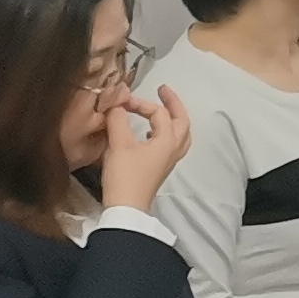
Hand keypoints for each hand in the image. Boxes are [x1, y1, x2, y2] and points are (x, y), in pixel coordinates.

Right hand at [92, 83, 193, 212]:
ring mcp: (169, 160)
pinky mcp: (161, 168)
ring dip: (173, 119)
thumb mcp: (119, 144)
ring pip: (180, 133)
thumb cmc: (125, 175)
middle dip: (174, 103)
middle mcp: (174, 148)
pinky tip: (149, 134)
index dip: (140, 103)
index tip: (121, 102)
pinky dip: (165, 133)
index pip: (160, 113)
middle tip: (163, 90)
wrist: (126, 207)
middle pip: (182, 120)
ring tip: (162, 110)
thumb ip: (118, 121)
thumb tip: (116, 104)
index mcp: (168, 140)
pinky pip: (171, 144)